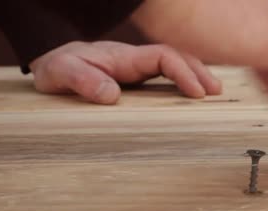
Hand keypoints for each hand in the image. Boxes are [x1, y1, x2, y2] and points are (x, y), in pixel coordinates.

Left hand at [28, 41, 221, 103]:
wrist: (50, 64)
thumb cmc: (56, 69)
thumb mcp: (61, 74)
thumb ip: (82, 80)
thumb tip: (111, 94)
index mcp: (123, 58)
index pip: (163, 56)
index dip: (183, 72)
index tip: (196, 93)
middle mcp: (134, 61)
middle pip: (176, 57)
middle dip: (198, 71)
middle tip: (216, 92)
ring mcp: (136, 69)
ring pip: (173, 65)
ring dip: (194, 75)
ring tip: (212, 93)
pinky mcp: (134, 79)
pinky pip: (164, 76)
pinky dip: (182, 82)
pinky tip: (191, 96)